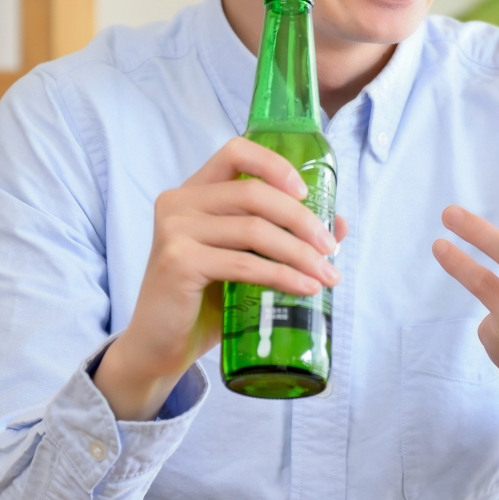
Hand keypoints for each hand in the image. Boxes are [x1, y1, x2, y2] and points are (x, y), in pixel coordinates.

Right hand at [95, 138, 345, 419]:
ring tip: (328, 275)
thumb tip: (340, 224)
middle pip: (254, 193)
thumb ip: (280, 236)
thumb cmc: (203, 302)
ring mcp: (174, 230)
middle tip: (331, 248)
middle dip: (302, 220)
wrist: (159, 347)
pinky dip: (282, 275)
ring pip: (254, 230)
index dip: (275, 165)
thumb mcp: (244, 261)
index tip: (306, 193)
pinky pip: (244, 264)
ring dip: (300, 253)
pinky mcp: (178, 262)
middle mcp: (178, 202)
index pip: (235, 152)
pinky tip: (305, 288)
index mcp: (192, 192)